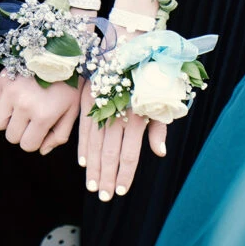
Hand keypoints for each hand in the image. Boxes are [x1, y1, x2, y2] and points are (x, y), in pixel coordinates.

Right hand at [0, 70, 81, 153]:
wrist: (59, 52)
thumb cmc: (69, 84)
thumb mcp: (72, 111)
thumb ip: (59, 135)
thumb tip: (41, 150)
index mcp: (44, 115)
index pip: (27, 145)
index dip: (32, 141)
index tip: (38, 131)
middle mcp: (24, 105)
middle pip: (10, 136)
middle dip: (20, 132)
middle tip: (28, 120)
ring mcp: (10, 92)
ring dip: (5, 121)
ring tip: (16, 111)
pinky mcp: (1, 81)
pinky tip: (10, 98)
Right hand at [77, 78, 166, 200]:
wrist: (128, 49)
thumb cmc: (150, 77)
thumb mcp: (161, 102)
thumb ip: (159, 129)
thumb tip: (159, 153)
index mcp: (137, 118)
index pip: (128, 155)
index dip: (124, 175)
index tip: (121, 191)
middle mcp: (116, 117)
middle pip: (110, 155)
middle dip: (106, 178)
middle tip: (102, 197)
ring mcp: (100, 109)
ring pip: (95, 146)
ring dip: (93, 168)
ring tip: (92, 186)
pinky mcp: (88, 102)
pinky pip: (84, 130)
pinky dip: (83, 148)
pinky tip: (84, 163)